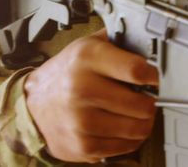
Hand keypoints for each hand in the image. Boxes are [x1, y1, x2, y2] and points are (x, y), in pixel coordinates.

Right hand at [24, 30, 157, 161]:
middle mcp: (81, 89)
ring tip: (137, 113)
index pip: (138, 70)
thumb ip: (122, 41)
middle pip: (143, 105)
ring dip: (144, 122)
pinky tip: (123, 127)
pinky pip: (125, 146)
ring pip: (138, 129)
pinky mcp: (81, 146)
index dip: (154, 76)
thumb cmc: (69, 72)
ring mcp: (80, 121)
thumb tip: (156, 45)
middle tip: (147, 98)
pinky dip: (130, 139)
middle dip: (151, 102)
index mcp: (87, 58)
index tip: (154, 79)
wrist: (32, 103)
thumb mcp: (90, 45)